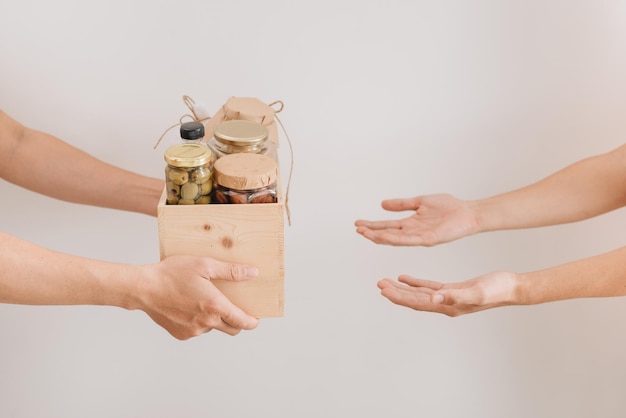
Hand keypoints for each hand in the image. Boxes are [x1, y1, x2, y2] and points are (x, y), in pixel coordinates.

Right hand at [137, 255, 259, 339]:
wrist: (143, 288)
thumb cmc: (172, 274)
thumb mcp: (204, 265)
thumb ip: (230, 271)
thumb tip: (252, 273)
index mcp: (214, 306)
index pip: (242, 322)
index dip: (252, 322)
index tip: (255, 318)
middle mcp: (205, 323)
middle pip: (231, 329)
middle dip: (236, 321)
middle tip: (234, 308)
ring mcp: (193, 331)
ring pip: (213, 328)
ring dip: (214, 319)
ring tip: (204, 300)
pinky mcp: (181, 334)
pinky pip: (197, 330)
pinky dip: (199, 321)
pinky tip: (190, 306)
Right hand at [355, 194, 479, 245]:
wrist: (468, 213)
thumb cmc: (449, 207)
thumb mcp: (420, 202)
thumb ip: (402, 204)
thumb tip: (382, 204)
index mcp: (410, 223)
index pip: (387, 225)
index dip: (372, 225)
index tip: (358, 224)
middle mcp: (412, 232)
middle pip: (387, 233)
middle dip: (372, 232)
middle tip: (357, 230)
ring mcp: (419, 237)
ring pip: (395, 239)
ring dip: (379, 237)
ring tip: (365, 234)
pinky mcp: (429, 239)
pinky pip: (409, 240)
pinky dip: (395, 239)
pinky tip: (384, 236)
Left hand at [377, 270, 518, 315]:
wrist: (511, 288)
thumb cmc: (497, 290)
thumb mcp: (475, 291)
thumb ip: (454, 295)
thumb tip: (433, 298)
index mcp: (447, 306)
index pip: (417, 303)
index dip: (399, 297)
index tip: (383, 290)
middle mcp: (444, 304)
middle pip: (413, 300)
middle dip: (395, 293)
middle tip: (379, 284)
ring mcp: (447, 297)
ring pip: (418, 294)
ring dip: (401, 288)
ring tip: (385, 282)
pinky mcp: (452, 289)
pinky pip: (428, 287)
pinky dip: (415, 283)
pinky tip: (404, 278)